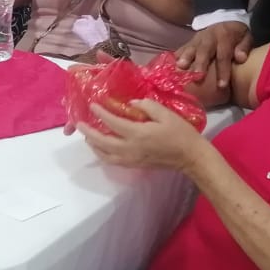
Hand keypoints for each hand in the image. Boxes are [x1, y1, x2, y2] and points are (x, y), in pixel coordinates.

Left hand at [80, 98, 205, 171]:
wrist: (190, 157)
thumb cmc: (181, 133)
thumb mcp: (166, 114)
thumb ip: (146, 106)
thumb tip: (131, 104)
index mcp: (138, 134)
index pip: (113, 123)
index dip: (101, 113)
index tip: (92, 105)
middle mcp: (131, 149)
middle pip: (102, 142)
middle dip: (89, 132)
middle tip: (79, 123)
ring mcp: (131, 159)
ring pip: (104, 154)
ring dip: (94, 144)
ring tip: (87, 135)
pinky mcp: (134, 165)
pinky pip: (112, 161)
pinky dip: (102, 154)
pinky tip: (101, 147)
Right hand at [175, 21, 251, 90]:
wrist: (224, 17)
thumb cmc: (236, 33)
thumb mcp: (246, 36)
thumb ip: (244, 47)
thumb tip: (240, 58)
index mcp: (225, 38)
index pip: (223, 55)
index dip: (223, 70)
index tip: (222, 85)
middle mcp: (209, 38)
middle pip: (204, 52)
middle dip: (200, 64)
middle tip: (197, 76)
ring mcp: (197, 39)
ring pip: (190, 48)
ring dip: (185, 58)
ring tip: (180, 67)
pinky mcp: (189, 41)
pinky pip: (181, 48)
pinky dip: (175, 56)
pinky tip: (169, 64)